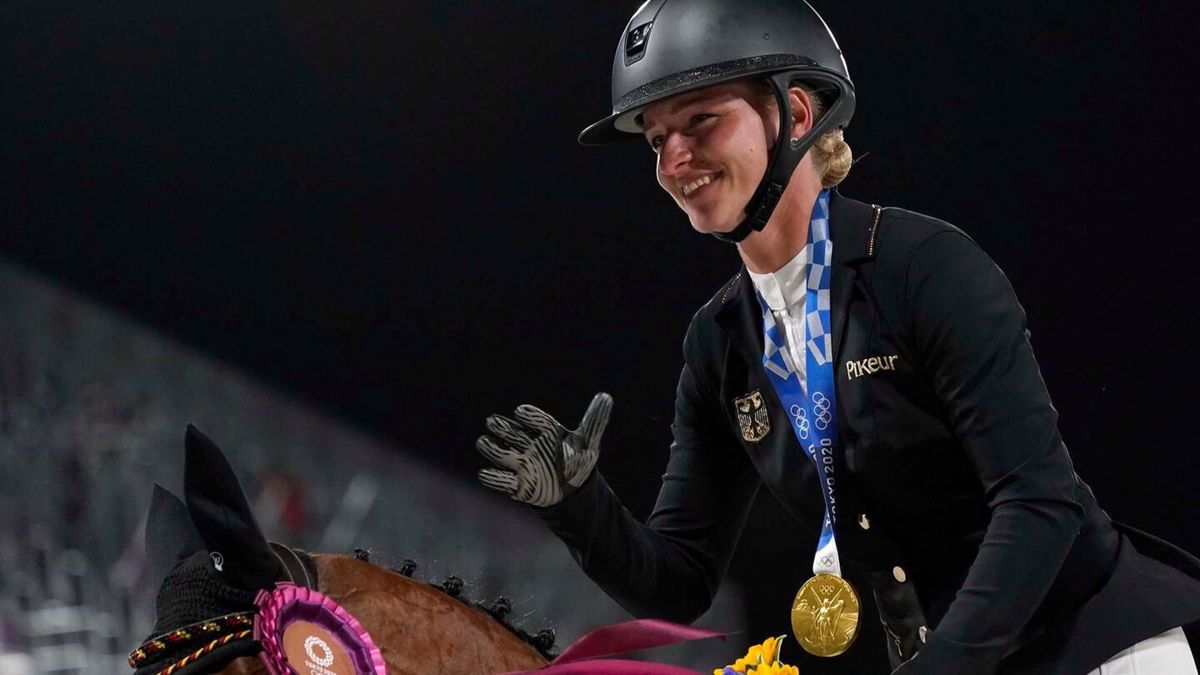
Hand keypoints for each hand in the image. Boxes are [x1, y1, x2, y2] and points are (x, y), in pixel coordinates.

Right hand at [476, 392, 612, 506]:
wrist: (571, 490)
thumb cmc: (577, 460)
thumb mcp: (588, 442)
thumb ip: (595, 421)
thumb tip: (606, 396)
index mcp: (547, 431)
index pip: (536, 420)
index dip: (528, 416)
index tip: (520, 412)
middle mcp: (530, 444)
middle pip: (512, 433)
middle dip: (502, 428)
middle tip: (492, 422)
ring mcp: (521, 463)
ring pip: (501, 453)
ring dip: (492, 449)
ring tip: (483, 442)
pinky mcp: (517, 485)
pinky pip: (502, 481)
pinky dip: (493, 478)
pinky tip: (485, 473)